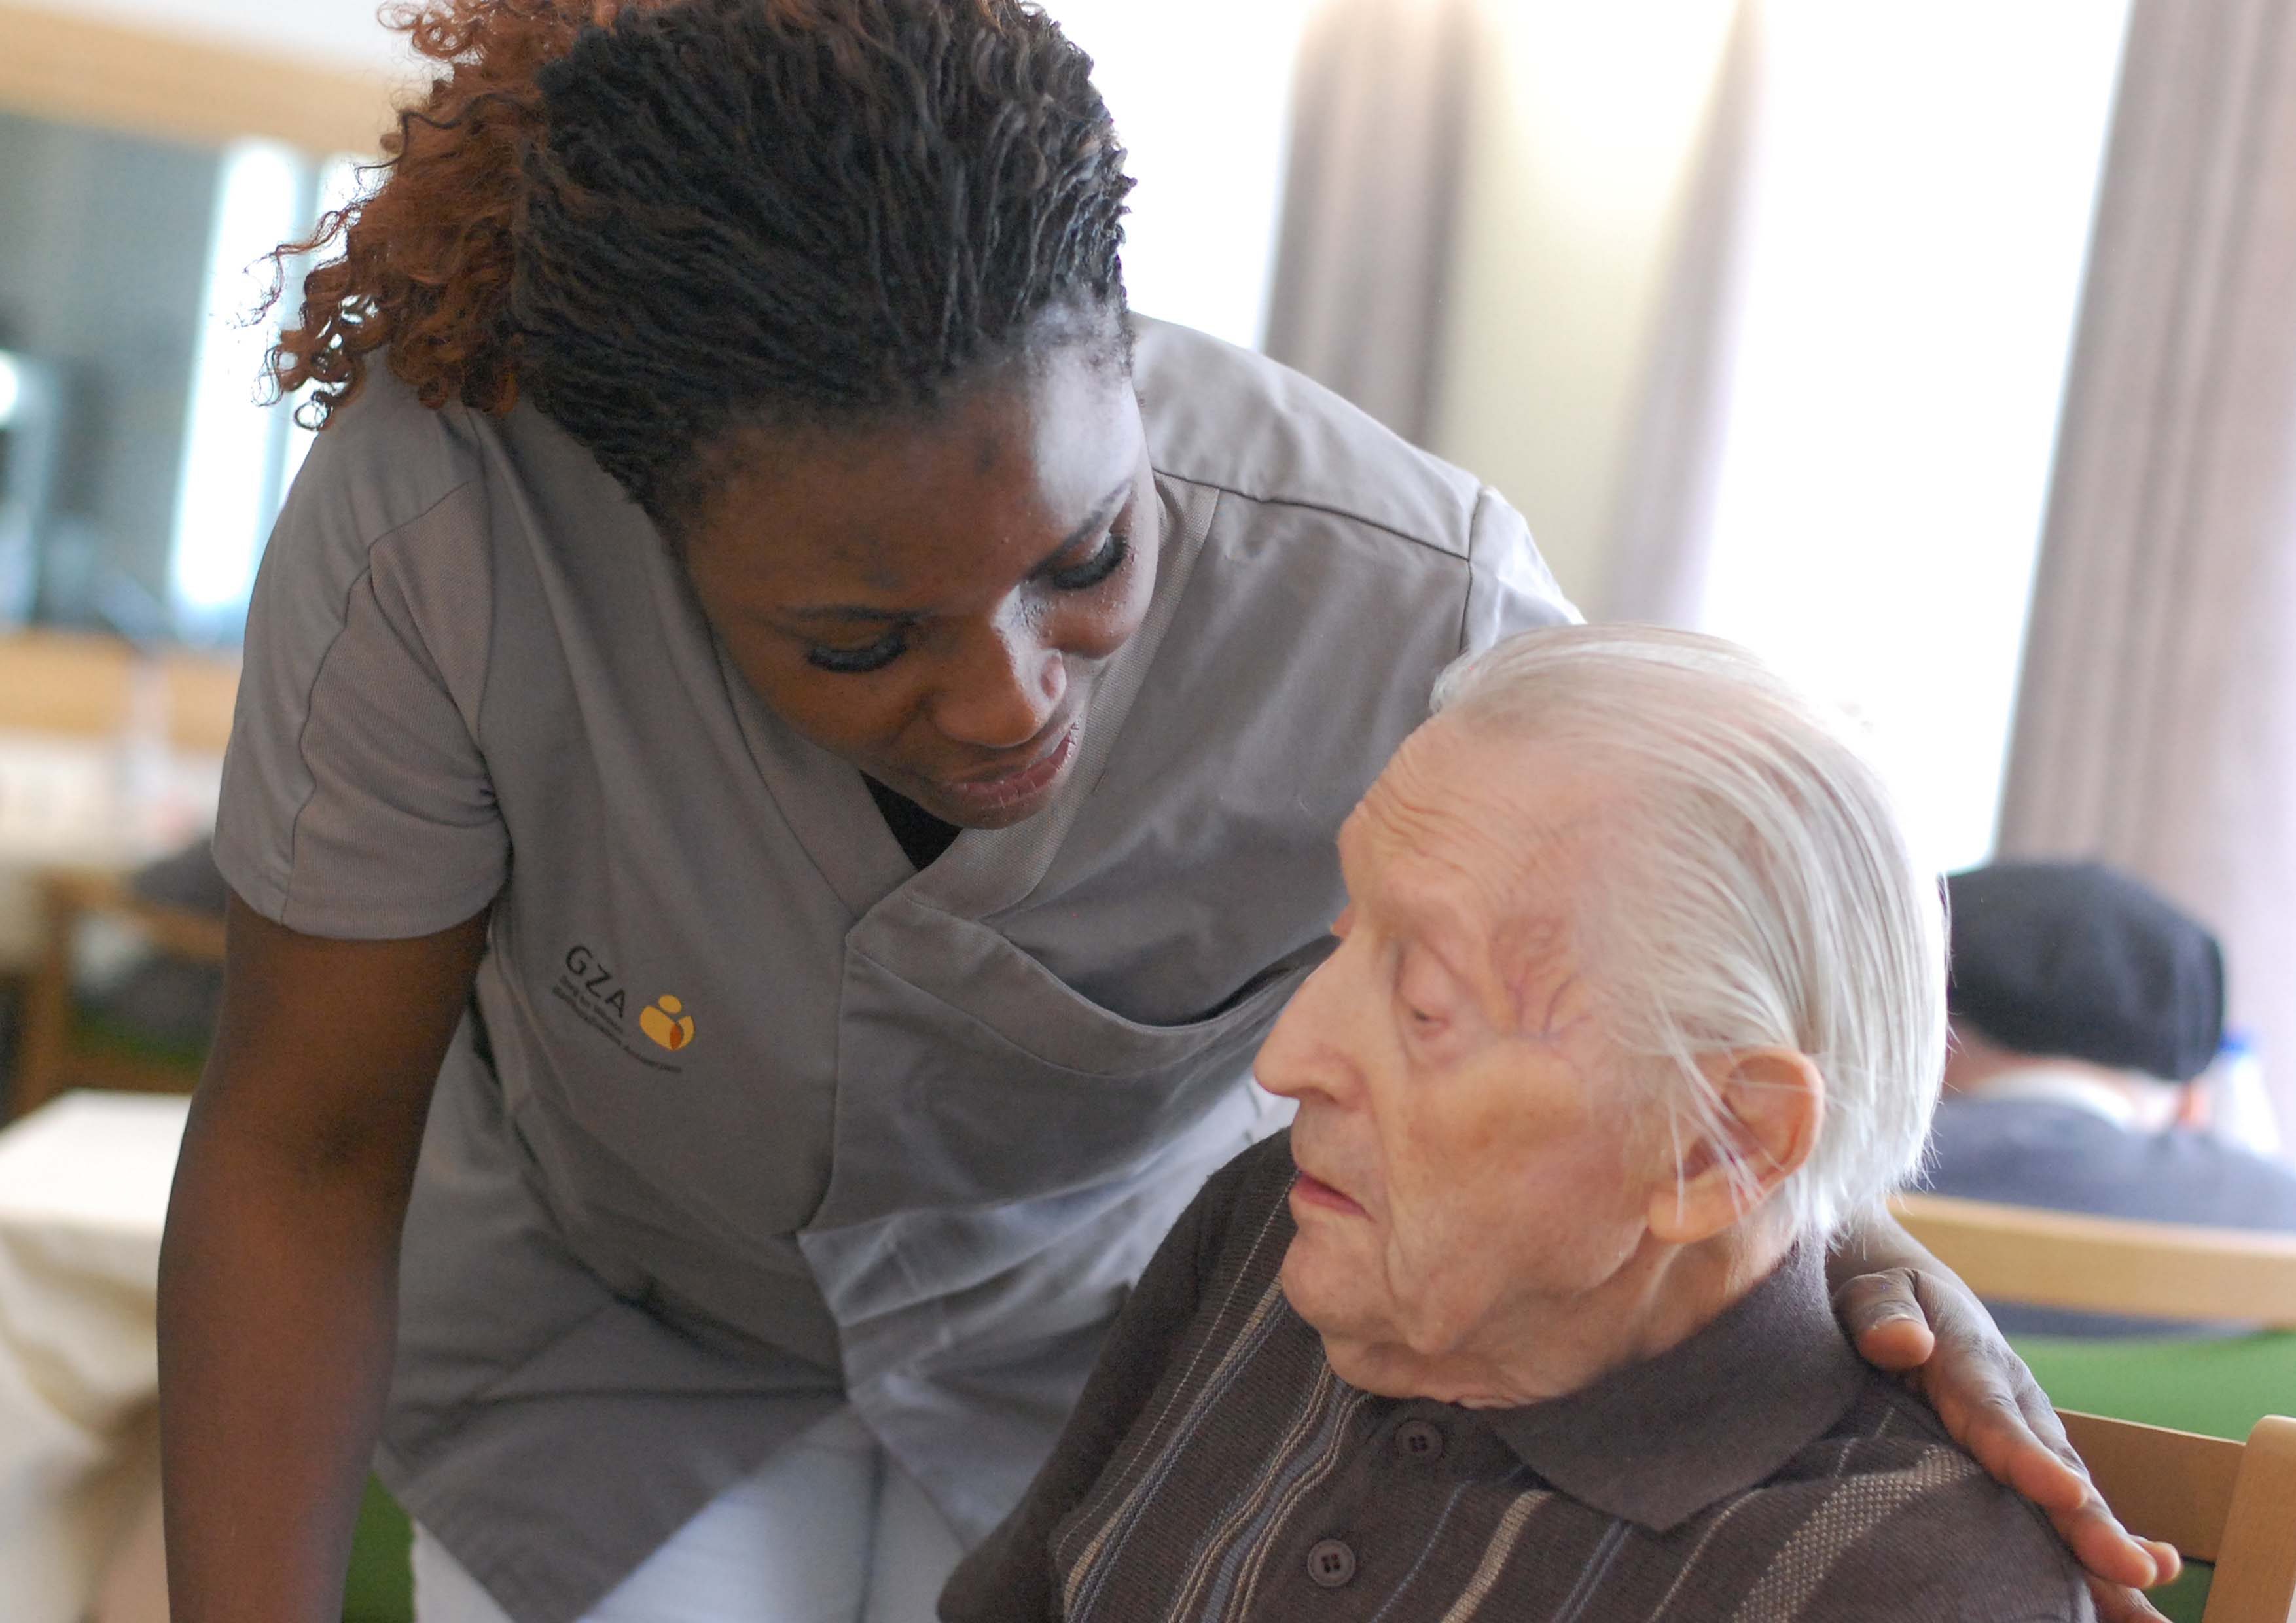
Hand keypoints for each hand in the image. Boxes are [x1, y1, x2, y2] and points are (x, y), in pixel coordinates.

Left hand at [1835, 1264, 2182, 1622]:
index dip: (2028, 1458)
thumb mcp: (1875, 1295)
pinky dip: (2097, 1562)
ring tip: (2147, 1615)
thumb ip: (1885, 1315)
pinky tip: (2129, 1609)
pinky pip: (2064, 1517)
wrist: (1908, 1303)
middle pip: (2057, 1470)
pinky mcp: (2030, 1468)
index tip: (2064, 1494)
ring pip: (2075, 1504)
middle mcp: (2020, 1409)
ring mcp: (2032, 1441)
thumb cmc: (1885, 1303)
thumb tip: (1904, 1342)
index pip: (1997, 1417)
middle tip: (2134, 1570)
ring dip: (2111, 1557)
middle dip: (2092, 1525)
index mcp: (1976, 1365)